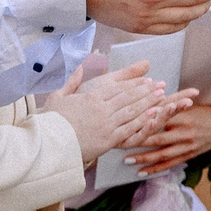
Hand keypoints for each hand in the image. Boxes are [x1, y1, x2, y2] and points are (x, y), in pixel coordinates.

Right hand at [43, 60, 183, 163]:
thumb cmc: (51, 121)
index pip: (117, 87)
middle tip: (160, 84)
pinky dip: (143, 120)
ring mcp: (106, 123)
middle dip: (146, 89)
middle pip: (128, 96)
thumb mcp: (58, 97)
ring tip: (161, 95)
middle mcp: (102, 108)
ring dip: (148, 102)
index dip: (134, 83)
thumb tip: (78, 67)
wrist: (48, 144)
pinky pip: (129, 128)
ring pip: (132, 110)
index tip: (146, 79)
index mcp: (91, 97)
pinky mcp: (108, 139)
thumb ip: (71, 81)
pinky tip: (154, 114)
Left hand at [128, 101, 210, 173]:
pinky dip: (155, 169)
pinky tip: (142, 172)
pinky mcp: (188, 156)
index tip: (125, 122)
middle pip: (157, 138)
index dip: (142, 121)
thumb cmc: (205, 113)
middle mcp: (184, 132)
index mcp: (183, 116)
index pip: (159, 118)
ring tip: (126, 160)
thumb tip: (147, 103)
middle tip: (119, 142)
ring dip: (143, 158)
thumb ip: (170, 106)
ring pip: (161, 154)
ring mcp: (187, 146)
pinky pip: (169, 164)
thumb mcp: (189, 105)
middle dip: (137, 141)